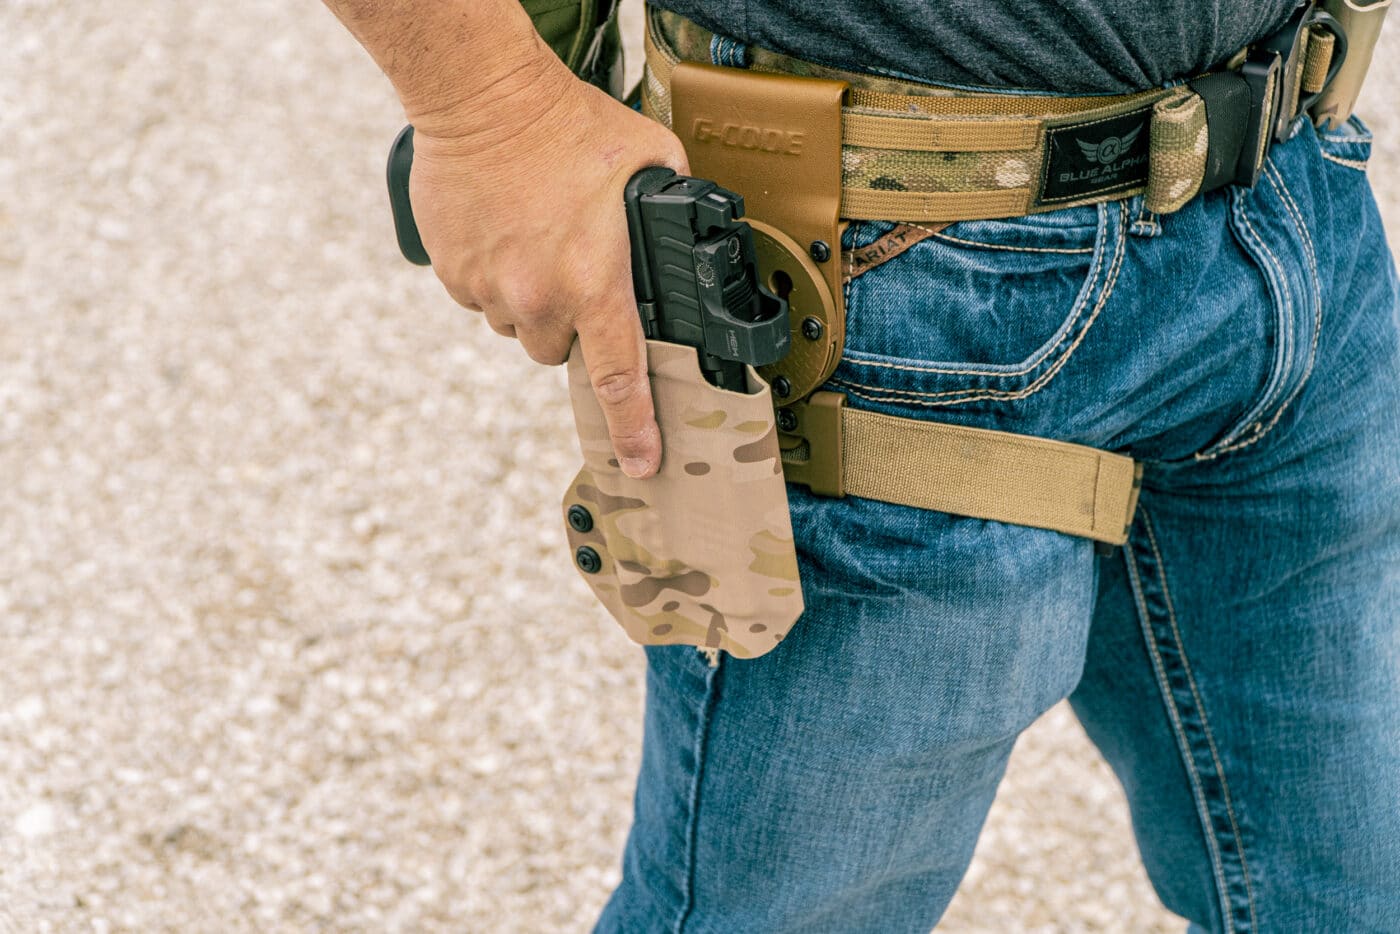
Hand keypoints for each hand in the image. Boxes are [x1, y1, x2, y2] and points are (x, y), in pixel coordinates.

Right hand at [407, 61, 688, 477]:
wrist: (481, 96)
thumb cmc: (568, 123)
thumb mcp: (652, 160)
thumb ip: (675, 206)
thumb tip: (692, 228)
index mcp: (594, 283)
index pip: (618, 377)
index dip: (633, 429)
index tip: (640, 464)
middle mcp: (538, 297)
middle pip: (557, 349)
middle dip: (569, 325)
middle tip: (576, 271)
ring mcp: (488, 289)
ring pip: (516, 324)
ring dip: (530, 299)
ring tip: (539, 240)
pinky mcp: (452, 273)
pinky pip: (479, 297)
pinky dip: (494, 277)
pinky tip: (506, 231)